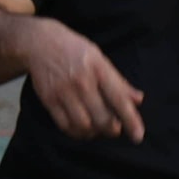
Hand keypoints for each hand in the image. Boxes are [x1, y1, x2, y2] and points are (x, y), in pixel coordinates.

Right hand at [21, 18, 145, 140]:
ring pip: (83, 125)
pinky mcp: (49, 99)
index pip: (119, 98)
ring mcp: (64, 91)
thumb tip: (138, 100)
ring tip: (97, 128)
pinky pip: (65, 125)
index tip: (138, 136)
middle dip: (111, 129)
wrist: (41, 43)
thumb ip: (119, 82)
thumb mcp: (101, 59)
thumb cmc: (76, 51)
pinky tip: (81, 128)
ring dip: (93, 132)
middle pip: (101, 117)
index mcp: (99, 68)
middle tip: (114, 129)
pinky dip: (76, 132)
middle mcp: (82, 81)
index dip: (130, 119)